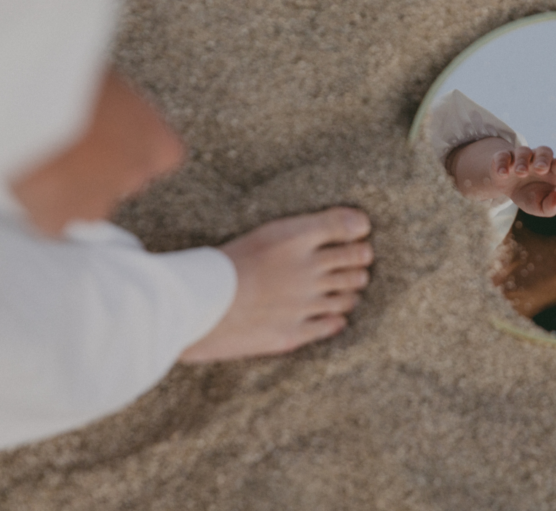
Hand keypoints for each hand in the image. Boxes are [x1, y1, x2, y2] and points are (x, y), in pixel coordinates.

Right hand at [179, 207, 373, 362]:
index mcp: (296, 237)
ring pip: (350, 295)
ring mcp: (304, 302)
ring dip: (351, 289)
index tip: (358, 233)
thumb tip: (359, 224)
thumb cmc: (222, 264)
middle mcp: (307, 269)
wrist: (195, 305)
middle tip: (357, 261)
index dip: (359, 230)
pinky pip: (333, 324)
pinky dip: (336, 318)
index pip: (349, 226)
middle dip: (361, 260)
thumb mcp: (263, 232)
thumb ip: (308, 227)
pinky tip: (330, 315)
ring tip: (344, 287)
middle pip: (357, 262)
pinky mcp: (295, 331)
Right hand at [489, 145, 555, 216]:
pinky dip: (503, 163)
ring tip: (521, 173)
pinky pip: (503, 155)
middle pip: (544, 151)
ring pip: (524, 151)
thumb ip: (551, 207)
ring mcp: (521, 157)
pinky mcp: (503, 158)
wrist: (509, 190)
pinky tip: (503, 174)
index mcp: (553, 170)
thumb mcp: (540, 207)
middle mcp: (538, 160)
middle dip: (543, 159)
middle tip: (540, 169)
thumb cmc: (531, 196)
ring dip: (523, 161)